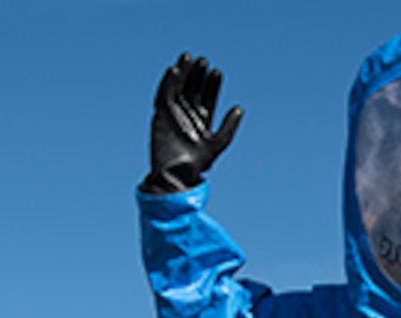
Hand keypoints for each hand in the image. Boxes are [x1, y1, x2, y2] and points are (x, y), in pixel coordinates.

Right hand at [143, 53, 242, 194]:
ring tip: (188, 58)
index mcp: (202, 121)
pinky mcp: (160, 115)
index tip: (217, 72)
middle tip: (203, 60)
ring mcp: (173, 114)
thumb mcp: (218, 144)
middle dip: (198, 75)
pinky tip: (174, 70)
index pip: (208, 98)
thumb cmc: (197, 165)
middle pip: (193, 89)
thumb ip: (228, 127)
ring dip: (183, 73)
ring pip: (178, 88)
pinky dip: (168, 82)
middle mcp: (187, 115)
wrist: (176, 176)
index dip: (212, 85)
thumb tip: (240, 108)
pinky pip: (164, 94)